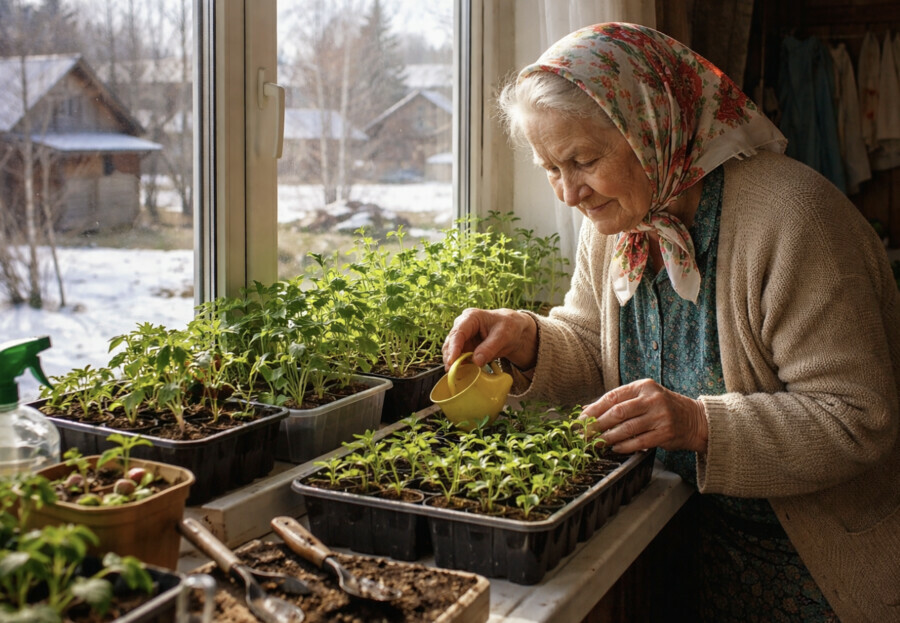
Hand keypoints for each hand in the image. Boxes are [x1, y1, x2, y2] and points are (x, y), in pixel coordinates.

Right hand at [442, 308, 537, 370]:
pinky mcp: (465, 347)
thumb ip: (490, 348)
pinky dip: (458, 365)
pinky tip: (460, 373)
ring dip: (452, 363)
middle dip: (450, 357)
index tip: (452, 361)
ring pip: (451, 351)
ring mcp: (463, 337)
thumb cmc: (509, 327)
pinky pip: (458, 357)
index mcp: (471, 317)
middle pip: (451, 342)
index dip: (453, 348)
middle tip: (451, 372)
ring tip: (454, 375)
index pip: (458, 332)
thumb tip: (476, 361)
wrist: (513, 330)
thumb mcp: (503, 336)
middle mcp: (463, 325)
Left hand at [578, 379, 707, 453]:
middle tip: (583, 435)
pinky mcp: (665, 433)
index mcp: (643, 386)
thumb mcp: (642, 398)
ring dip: (608, 438)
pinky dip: (624, 446)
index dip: (593, 409)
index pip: (612, 396)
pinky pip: (639, 441)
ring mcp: (660, 416)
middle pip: (617, 412)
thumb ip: (618, 402)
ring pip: (626, 428)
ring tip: (596, 443)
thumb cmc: (663, 408)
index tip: (579, 420)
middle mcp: (652, 399)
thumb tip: (587, 409)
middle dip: (596, 425)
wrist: (695, 420)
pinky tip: (615, 448)